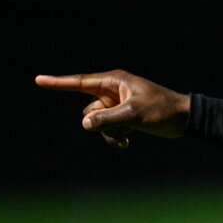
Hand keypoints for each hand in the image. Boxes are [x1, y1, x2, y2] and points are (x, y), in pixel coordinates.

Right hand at [35, 70, 190, 148]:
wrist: (184, 119)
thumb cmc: (162, 110)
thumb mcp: (134, 114)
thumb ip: (108, 119)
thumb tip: (85, 124)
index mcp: (114, 81)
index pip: (80, 82)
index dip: (58, 83)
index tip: (38, 80)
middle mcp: (112, 91)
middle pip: (89, 110)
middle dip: (99, 122)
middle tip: (120, 125)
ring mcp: (117, 105)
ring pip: (98, 122)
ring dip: (108, 132)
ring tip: (126, 136)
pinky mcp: (123, 117)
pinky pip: (108, 129)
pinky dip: (115, 136)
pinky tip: (127, 142)